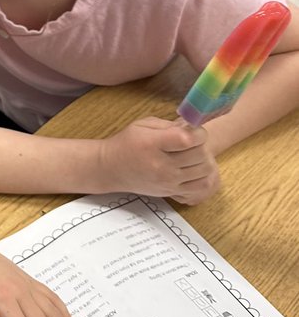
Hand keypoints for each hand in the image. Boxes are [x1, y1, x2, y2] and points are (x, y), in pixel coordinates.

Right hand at [98, 117, 220, 205]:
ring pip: (205, 170)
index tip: (192, 129)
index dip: (197, 132)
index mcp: (152, 144)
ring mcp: (168, 181)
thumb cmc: (127, 144)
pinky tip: (193, 169)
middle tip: (192, 141)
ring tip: (192, 155)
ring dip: (204, 160)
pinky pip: (201, 186)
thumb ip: (169, 125)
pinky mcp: (172, 191)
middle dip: (201, 144)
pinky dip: (203, 176)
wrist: (111, 169)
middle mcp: (162, 165)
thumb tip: (193, 125)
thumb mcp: (143, 125)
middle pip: (200, 154)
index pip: (187, 139)